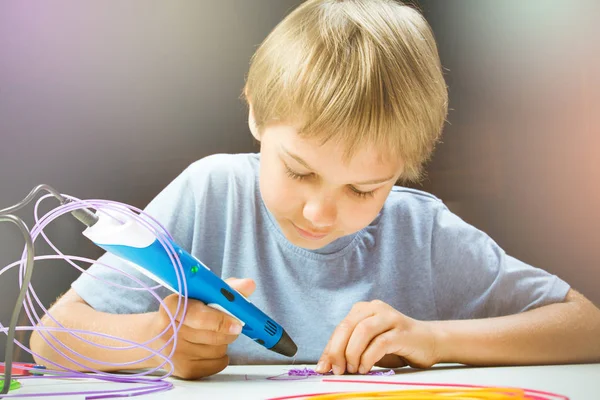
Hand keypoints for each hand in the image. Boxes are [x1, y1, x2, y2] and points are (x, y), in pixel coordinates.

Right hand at [150, 277, 255, 378]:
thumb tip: (249, 285)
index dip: (220, 320)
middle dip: (229, 329)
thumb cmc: (185, 312)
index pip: (198, 316)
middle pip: (214, 336)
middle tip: (232, 324)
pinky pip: (219, 363)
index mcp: (172, 307)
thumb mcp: (200, 295)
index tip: (237, 323)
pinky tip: (209, 348)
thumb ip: (225, 289)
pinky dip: (221, 356)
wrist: (155, 338)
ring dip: (224, 341)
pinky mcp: (185, 371)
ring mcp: (176, 354)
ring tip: (212, 334)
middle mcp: (170, 332)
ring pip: (219, 349)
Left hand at [316, 300, 438, 374]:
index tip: (322, 368)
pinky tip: (365, 368)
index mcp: (363, 309)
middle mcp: (375, 308)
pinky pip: (380, 343)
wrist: (430, 342)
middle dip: (337, 350)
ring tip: (352, 369)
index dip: (329, 348)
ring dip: (352, 353)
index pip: (340, 328)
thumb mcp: (368, 345)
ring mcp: (390, 317)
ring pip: (362, 331)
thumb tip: (326, 365)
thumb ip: (349, 350)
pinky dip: (368, 357)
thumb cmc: (396, 345)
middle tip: (336, 370)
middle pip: (348, 326)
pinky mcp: (402, 331)